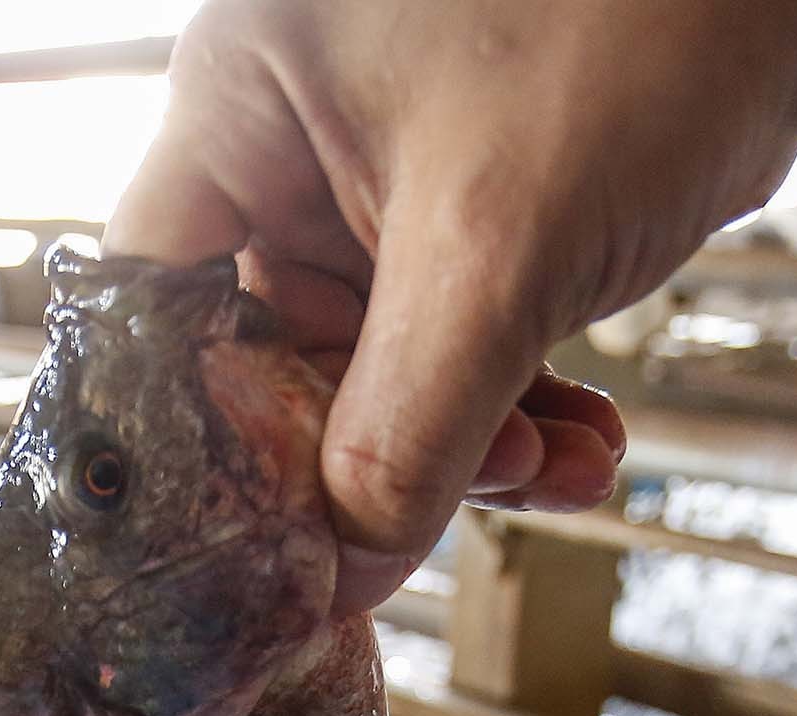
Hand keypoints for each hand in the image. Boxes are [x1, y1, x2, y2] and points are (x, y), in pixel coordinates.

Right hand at [108, 0, 796, 611]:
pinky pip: (456, 346)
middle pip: (274, 361)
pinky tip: (584, 448)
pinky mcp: (465, 211)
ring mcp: (379, 178)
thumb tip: (339, 580)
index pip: (158, 307)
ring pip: (378, 373)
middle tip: (460, 498)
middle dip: (377, 452)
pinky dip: (516, 410)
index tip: (259, 536)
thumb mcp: (494, 258)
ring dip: (468, 447)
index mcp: (241, 103)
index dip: (198, 437)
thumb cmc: (638, 33)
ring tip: (556, 473)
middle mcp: (291, 137)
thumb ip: (399, 439)